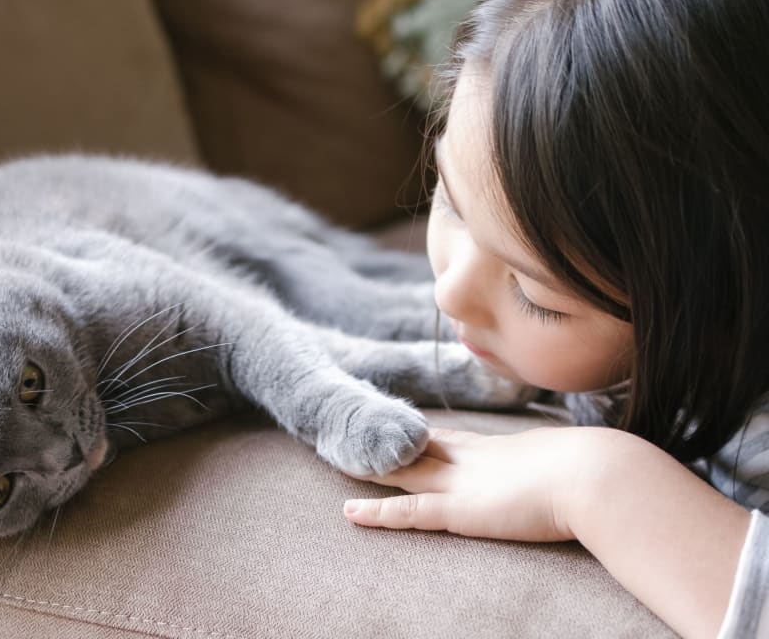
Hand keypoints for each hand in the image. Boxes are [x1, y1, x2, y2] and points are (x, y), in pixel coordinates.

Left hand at [342, 425, 611, 542]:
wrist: (600, 477)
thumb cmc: (602, 473)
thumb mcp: (580, 464)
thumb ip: (570, 468)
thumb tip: (595, 469)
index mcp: (500, 449)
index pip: (452, 440)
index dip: (425, 436)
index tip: (406, 429)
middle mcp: (474, 461)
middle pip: (420, 449)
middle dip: (389, 444)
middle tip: (359, 433)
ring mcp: (463, 484)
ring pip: (404, 474)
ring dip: (371, 470)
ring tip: (340, 461)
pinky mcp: (458, 511)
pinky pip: (407, 512)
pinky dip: (377, 513)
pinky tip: (349, 512)